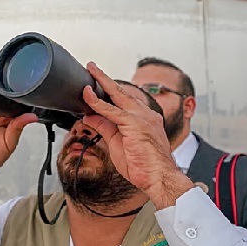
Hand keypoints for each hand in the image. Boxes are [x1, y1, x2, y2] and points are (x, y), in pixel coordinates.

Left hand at [81, 62, 193, 208]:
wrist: (159, 178)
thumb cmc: (142, 166)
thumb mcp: (117, 143)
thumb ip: (105, 127)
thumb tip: (90, 116)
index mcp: (144, 118)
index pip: (124, 100)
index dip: (109, 91)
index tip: (96, 85)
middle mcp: (145, 114)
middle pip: (121, 91)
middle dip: (105, 79)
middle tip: (92, 67)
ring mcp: (141, 117)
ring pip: (117, 94)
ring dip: (102, 82)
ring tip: (90, 71)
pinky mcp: (134, 123)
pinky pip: (111, 110)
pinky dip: (97, 103)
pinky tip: (88, 96)